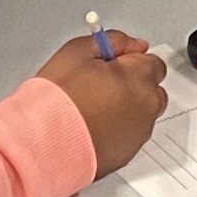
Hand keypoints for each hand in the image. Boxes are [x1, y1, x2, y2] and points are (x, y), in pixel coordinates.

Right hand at [36, 25, 165, 174]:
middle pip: (151, 90)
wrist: (43, 143)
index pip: (153, 62)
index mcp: (138, 78)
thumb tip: (132, 44)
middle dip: (133, 86)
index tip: (113, 65)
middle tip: (100, 86)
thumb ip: (112, 41)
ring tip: (91, 110)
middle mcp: (146, 107)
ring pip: (140, 115)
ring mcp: (139, 134)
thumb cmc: (57, 101)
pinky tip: (92, 127)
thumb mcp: (78, 52)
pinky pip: (128, 137)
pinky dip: (116, 131)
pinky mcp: (127, 155)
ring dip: (125, 110)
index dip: (130, 61)